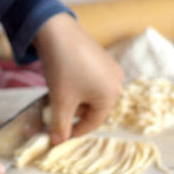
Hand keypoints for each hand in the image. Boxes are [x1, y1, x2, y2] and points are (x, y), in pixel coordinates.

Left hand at [33, 13, 123, 144]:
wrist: (57, 30)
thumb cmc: (63, 68)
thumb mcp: (60, 101)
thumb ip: (60, 125)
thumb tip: (58, 142)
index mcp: (112, 95)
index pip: (93, 122)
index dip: (74, 131)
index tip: (58, 134)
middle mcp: (117, 82)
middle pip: (93, 108)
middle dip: (74, 112)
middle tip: (55, 111)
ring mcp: (111, 68)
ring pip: (91, 94)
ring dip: (75, 99)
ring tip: (58, 93)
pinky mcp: (102, 57)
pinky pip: (92, 80)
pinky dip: (78, 85)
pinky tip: (64, 79)